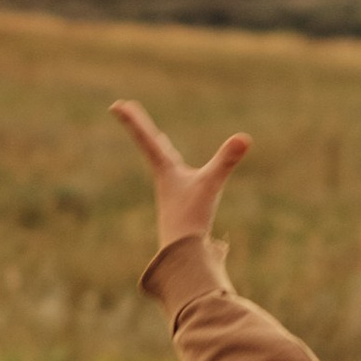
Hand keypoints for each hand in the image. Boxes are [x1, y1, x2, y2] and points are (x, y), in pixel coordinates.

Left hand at [109, 98, 251, 243]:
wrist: (181, 255)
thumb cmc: (190, 219)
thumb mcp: (211, 185)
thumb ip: (226, 160)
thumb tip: (244, 138)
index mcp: (165, 170)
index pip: (147, 138)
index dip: (133, 120)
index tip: (116, 105)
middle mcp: (165, 178)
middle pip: (152, 144)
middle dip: (141, 126)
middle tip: (127, 110)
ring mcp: (172, 191)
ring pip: (163, 161)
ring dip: (159, 145)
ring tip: (156, 137)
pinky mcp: (181, 203)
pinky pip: (176, 176)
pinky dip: (174, 165)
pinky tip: (179, 174)